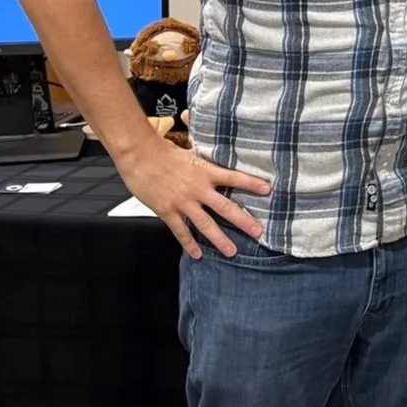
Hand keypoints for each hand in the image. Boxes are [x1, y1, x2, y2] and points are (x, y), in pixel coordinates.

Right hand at [116, 136, 270, 259]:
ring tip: (232, 251)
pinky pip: (181, 231)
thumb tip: (215, 162)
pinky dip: (189, 243)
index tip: (268, 190)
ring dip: (220, 239)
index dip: (251, 183)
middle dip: (243, 221)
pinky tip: (198, 254)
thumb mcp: (189, 152)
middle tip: (258, 232)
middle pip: (225, 207)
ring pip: (205, 224)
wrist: (139, 156)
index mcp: (205, 171)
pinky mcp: (167, 211)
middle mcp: (198, 188)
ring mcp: (183, 202)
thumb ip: (203, 162)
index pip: (233, 177)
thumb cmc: (162, 152)